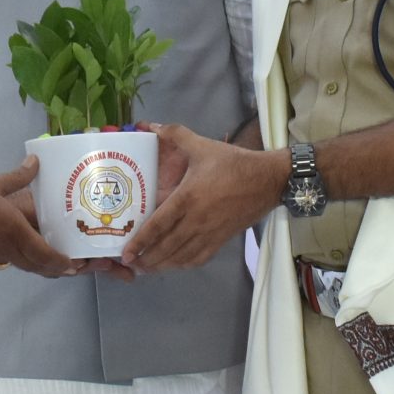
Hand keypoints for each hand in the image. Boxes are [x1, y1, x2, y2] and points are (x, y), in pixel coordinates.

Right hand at [0, 158, 81, 277]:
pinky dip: (14, 256)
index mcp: (14, 232)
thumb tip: (36, 161)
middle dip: (55, 269)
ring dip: (34, 263)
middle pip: (35, 267)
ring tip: (46, 257)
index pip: (45, 255)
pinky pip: (0, 259)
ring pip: (18, 264)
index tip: (74, 264)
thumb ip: (20, 175)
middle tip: (70, 267)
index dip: (62, 263)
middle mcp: (5, 250)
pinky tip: (13, 246)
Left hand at [121, 124, 282, 272]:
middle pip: (166, 247)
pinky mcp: (222, 239)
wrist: (268, 180)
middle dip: (146, 259)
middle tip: (130, 264)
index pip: (158, 225)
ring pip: (181, 256)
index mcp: (188, 198)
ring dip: (162, 265)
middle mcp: (196, 220)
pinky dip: (184, 264)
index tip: (126, 252)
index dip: (140, 241)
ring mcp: (210, 233)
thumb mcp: (202, 146)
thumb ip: (175, 134)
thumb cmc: (233, 163)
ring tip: (146, 269)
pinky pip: (200, 258)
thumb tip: (151, 125)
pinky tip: (175, 265)